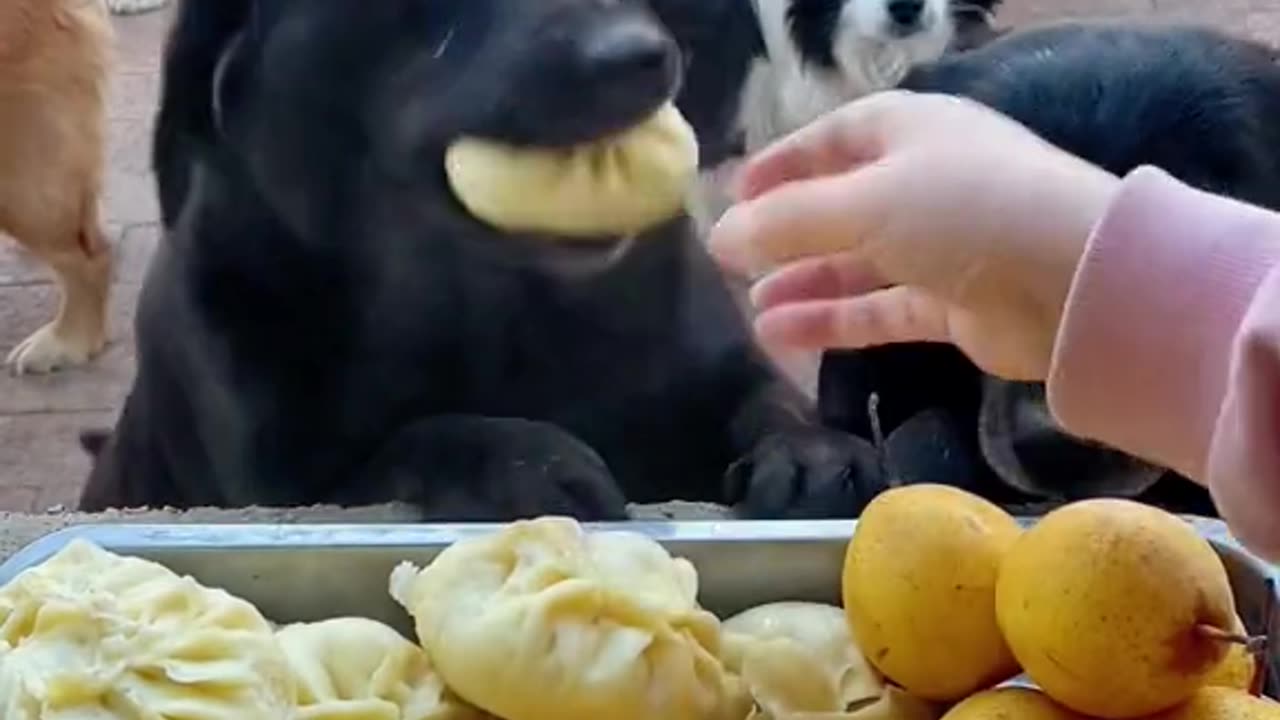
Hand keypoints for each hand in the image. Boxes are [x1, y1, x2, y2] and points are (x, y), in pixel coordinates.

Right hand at [708, 90, 1121, 380]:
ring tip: (748, 304)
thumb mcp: (862, 202)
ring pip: (856, 262)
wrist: (1071, 281)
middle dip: (786, 232)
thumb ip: (784, 221)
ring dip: (803, 281)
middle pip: (840, 204)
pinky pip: (876, 308)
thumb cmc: (962, 211)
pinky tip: (778, 334)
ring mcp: (939, 246)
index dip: (782, 164)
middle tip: (728, 259)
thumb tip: (717, 235)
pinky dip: (831, 321)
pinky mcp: (949, 305)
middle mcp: (924, 182)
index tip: (733, 193)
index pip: (833, 139)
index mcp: (910, 131)